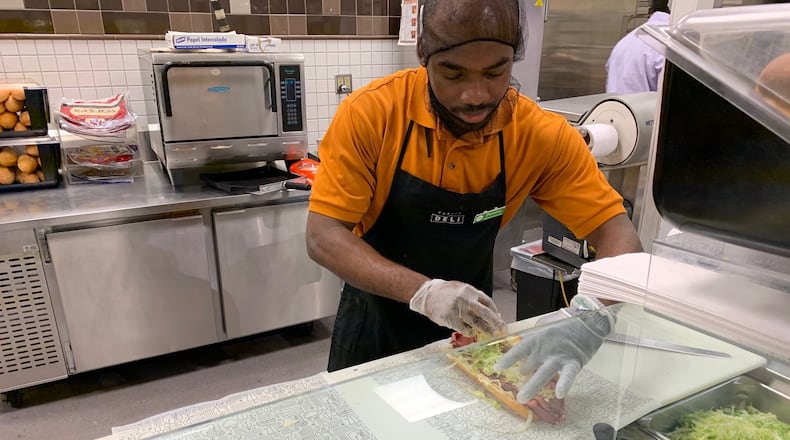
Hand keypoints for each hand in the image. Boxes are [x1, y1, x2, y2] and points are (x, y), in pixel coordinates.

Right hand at [409, 279, 507, 336]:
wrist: (428, 294)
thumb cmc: (446, 292)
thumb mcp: (461, 289)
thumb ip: (474, 298)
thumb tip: (489, 311)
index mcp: (469, 291)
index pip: (487, 301)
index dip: (494, 311)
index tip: (499, 318)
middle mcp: (465, 300)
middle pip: (485, 313)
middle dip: (496, 322)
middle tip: (503, 329)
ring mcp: (458, 310)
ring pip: (476, 322)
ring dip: (486, 330)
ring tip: (492, 334)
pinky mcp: (450, 319)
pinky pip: (464, 328)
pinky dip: (470, 332)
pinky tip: (472, 333)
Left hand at [493, 296, 613, 403]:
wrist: (589, 321)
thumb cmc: (565, 323)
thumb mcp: (544, 326)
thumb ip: (534, 339)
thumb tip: (523, 352)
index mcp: (537, 337)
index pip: (519, 349)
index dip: (508, 359)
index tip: (497, 368)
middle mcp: (546, 348)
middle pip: (529, 364)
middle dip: (520, 377)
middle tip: (513, 390)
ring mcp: (560, 356)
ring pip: (544, 373)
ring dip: (532, 386)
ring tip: (522, 398)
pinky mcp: (574, 362)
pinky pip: (569, 375)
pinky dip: (564, 384)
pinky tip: (559, 394)